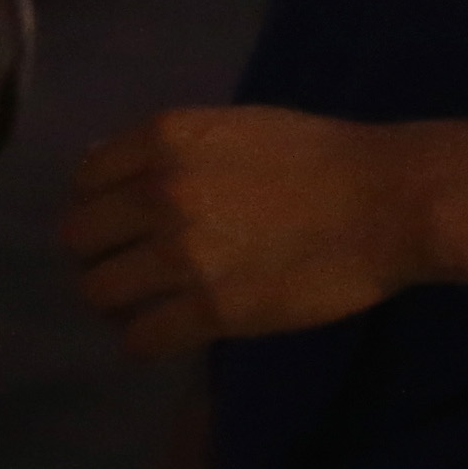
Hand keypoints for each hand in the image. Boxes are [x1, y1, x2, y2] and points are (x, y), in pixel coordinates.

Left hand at [65, 107, 420, 354]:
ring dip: (116, 302)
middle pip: (80, 238)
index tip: (118, 226)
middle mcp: (159, 193)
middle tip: (127, 269)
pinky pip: (142, 337)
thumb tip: (102, 169)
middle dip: (98, 255)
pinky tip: (165, 334)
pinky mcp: (212, 309)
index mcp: (163, 140)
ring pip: (100, 291)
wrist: (388, 201)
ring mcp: (182, 253)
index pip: (84, 180)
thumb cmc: (318, 158)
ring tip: (143, 306)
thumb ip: (164, 150)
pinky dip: (144, 340)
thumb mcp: (230, 128)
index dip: (97, 206)